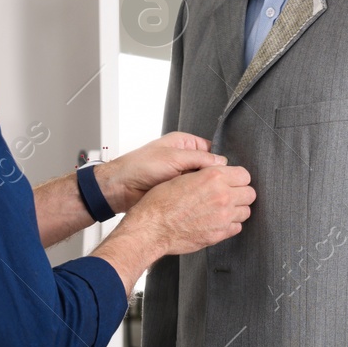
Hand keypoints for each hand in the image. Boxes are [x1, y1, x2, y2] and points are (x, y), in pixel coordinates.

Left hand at [98, 132, 221, 212]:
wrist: (120, 188)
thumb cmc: (139, 167)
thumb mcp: (172, 157)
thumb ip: (199, 158)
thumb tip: (222, 163)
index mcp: (185, 144)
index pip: (212, 151)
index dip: (220, 163)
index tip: (227, 174)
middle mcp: (185, 158)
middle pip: (209, 168)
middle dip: (214, 178)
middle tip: (220, 187)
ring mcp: (182, 176)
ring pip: (203, 183)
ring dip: (205, 189)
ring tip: (211, 195)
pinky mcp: (178, 192)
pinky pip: (194, 194)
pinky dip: (198, 198)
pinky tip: (202, 202)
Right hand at [126, 163, 255, 253]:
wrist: (152, 228)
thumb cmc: (160, 202)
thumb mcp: (183, 177)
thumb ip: (206, 175)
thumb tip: (218, 172)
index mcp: (213, 177)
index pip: (244, 175)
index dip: (237, 178)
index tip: (232, 182)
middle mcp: (222, 196)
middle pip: (250, 193)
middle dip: (241, 193)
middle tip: (230, 196)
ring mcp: (223, 217)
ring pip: (246, 211)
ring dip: (237, 209)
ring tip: (223, 209)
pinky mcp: (219, 234)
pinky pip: (237, 227)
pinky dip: (230, 224)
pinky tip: (218, 221)